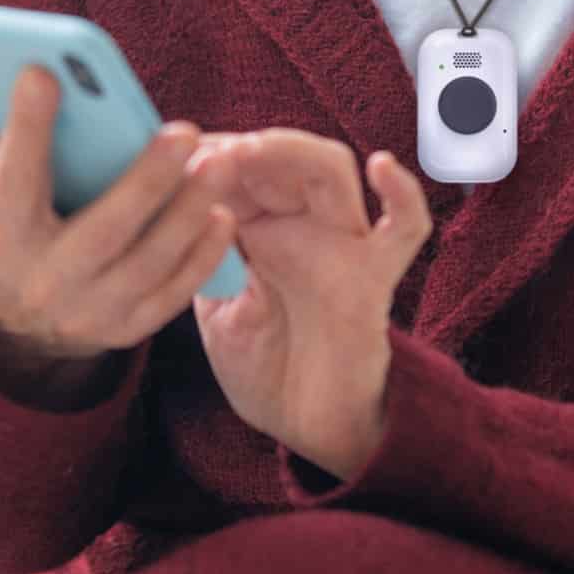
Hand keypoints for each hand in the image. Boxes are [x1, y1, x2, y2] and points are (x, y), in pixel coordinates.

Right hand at [0, 63, 242, 406]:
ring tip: (220, 164)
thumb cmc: (2, 234)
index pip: (13, 176)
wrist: (12, 328)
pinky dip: (200, 257)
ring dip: (188, 213)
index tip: (45, 72)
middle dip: (147, 180)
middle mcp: (44, 280)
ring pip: (148, 262)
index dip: (26, 126)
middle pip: (103, 227)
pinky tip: (223, 217)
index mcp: (1, 235)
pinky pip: (171, 294)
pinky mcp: (125, 328)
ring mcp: (89, 310)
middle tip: (186, 130)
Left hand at [188, 130, 432, 480]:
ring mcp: (342, 244)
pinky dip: (403, 195)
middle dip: (242, 145)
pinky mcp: (374, 276)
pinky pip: (404, 229)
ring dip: (291, 150)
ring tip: (251, 152)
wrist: (305, 428)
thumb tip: (169, 205)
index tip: (171, 153)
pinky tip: (382, 166)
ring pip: (331, 170)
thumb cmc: (263, 369)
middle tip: (206, 152)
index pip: (239, 168)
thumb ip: (201, 260)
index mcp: (260, 229)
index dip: (209, 153)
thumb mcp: (214, 308)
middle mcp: (303, 225)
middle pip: (282, 157)